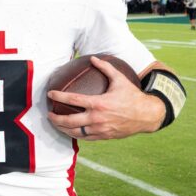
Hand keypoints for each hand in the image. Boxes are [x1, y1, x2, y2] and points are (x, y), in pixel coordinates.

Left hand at [47, 56, 164, 140]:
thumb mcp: (120, 79)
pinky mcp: (104, 136)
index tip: (50, 94)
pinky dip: (75, 134)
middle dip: (56, 119)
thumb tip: (93, 58)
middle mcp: (97, 118)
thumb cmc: (132, 96)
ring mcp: (100, 129)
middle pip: (70, 121)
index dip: (59, 97)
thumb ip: (106, 68)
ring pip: (76, 132)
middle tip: (48, 114)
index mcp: (99, 103)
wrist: (147, 115)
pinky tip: (70, 131)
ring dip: (63, 129)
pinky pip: (86, 137)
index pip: (73, 100)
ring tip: (56, 124)